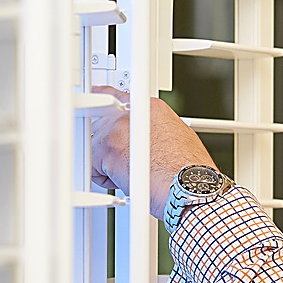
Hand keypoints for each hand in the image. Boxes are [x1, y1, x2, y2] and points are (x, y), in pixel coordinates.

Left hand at [89, 86, 216, 220]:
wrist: (189, 186)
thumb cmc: (190, 170)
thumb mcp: (180, 136)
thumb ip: (156, 129)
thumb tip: (150, 135)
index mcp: (151, 107)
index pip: (116, 96)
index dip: (103, 101)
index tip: (96, 101)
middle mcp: (132, 112)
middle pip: (101, 124)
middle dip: (108, 144)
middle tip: (126, 161)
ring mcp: (117, 129)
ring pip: (95, 145)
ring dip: (107, 162)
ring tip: (132, 173)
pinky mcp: (107, 149)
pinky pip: (92, 165)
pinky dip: (104, 179)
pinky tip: (126, 181)